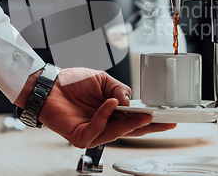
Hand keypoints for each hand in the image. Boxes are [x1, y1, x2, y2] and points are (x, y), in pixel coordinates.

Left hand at [29, 68, 175, 148]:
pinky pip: (97, 128)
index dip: (151, 119)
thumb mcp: (103, 80)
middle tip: (166, 123)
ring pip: (117, 132)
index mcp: (112, 113)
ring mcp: (94, 133)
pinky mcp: (81, 137)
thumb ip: (119, 90)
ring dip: (131, 123)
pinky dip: (105, 115)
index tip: (167, 117)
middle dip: (150, 127)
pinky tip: (110, 103)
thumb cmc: (73, 83)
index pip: (135, 119)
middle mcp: (105, 125)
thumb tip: (129, 102)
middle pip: (132, 130)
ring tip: (145, 115)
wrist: (50, 85)